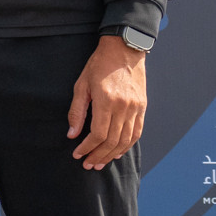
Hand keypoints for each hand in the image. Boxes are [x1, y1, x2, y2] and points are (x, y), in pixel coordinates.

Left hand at [67, 36, 147, 169]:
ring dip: (113, 154)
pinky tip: (118, 152)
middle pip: (113, 140)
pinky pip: (137, 131)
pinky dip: (128, 144)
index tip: (78, 154)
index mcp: (107, 101)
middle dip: (99, 155)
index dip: (88, 147)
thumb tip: (72, 134)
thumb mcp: (81, 85)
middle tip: (88, 164)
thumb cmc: (98, 66)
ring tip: (100, 162)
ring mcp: (136, 107)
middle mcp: (125, 107)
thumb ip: (77, 111)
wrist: (124, 50)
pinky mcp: (143, 106)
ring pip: (126, 139)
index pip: (98, 134)